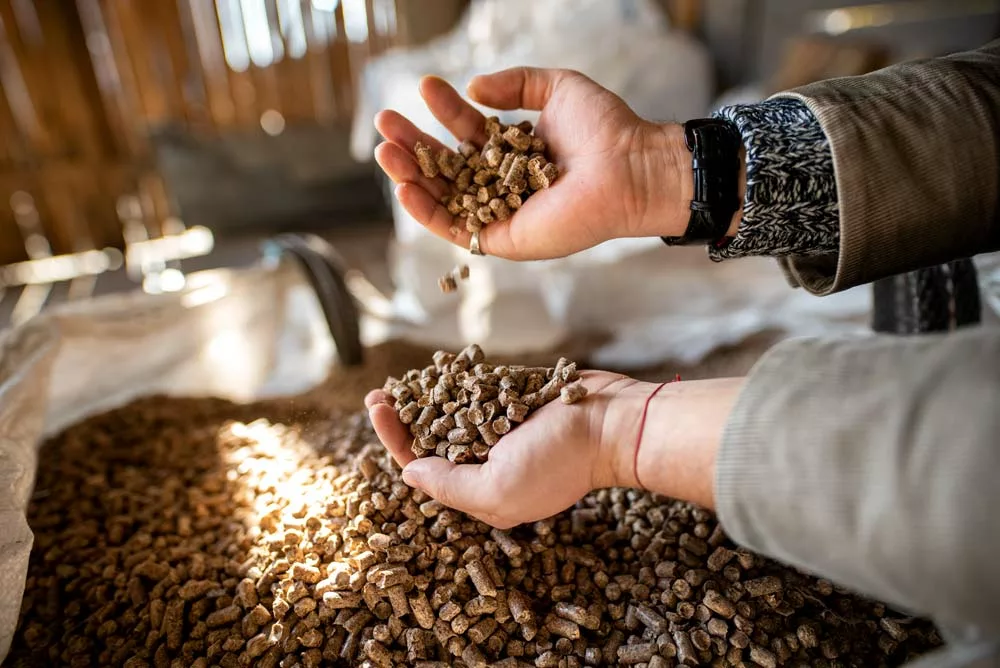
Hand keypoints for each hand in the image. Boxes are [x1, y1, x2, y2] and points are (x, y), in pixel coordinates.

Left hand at [365, 372, 745, 527]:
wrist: (613, 422)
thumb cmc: (559, 461)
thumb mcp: (496, 488)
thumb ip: (448, 485)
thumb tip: (407, 473)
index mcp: (482, 491)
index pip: (425, 469)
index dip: (396, 440)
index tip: (378, 409)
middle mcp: (489, 463)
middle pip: (433, 441)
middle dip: (403, 419)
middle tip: (377, 395)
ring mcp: (504, 429)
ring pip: (453, 413)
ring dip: (423, 398)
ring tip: (397, 383)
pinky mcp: (518, 400)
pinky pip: (480, 391)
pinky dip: (457, 383)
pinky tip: (434, 372)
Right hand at [373, 67, 694, 260]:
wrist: (628, 167)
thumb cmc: (604, 129)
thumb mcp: (556, 88)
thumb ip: (514, 84)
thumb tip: (473, 89)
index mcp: (514, 152)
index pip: (466, 133)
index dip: (443, 111)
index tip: (425, 87)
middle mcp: (503, 185)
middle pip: (446, 166)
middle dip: (413, 144)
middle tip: (385, 121)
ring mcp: (500, 214)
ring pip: (443, 198)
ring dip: (409, 176)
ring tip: (384, 151)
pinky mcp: (503, 240)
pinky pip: (455, 230)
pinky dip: (426, 212)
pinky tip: (404, 188)